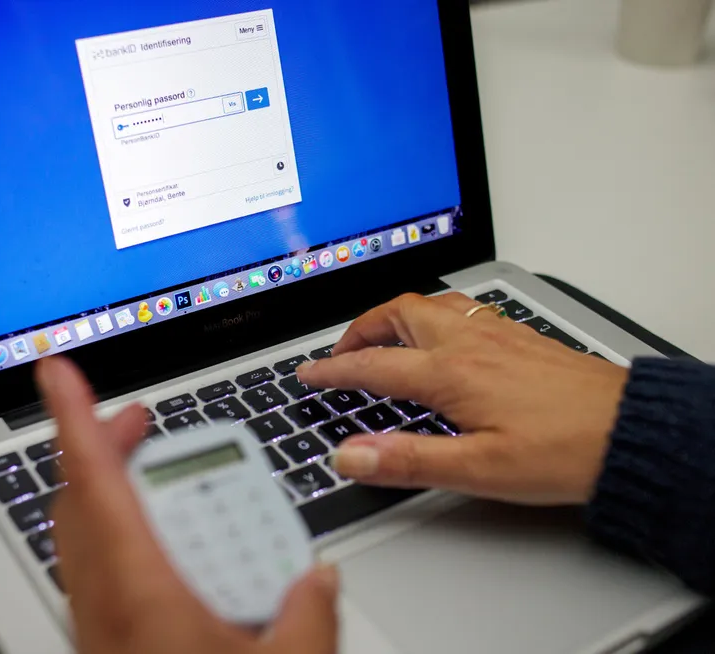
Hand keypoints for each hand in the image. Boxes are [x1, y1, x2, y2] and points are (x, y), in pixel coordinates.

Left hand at [36, 357, 338, 653]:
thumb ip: (308, 616)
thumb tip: (318, 577)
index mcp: (138, 589)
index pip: (95, 480)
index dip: (74, 415)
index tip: (57, 370)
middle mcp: (101, 598)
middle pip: (81, 496)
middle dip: (103, 442)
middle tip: (135, 419)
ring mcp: (91, 619)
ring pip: (79, 529)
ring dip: (104, 485)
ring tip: (149, 471)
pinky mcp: (96, 638)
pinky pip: (87, 563)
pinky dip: (109, 527)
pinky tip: (154, 540)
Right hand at [296, 293, 629, 504]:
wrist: (632, 431)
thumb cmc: (565, 451)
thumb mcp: (478, 470)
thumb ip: (407, 459)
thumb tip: (349, 455)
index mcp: (450, 373)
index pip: (373, 366)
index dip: (332, 369)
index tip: (308, 373)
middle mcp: (468, 343)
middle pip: (397, 314)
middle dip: (359, 328)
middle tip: (342, 351)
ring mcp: (496, 333)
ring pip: (429, 305)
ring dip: (394, 317)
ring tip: (383, 338)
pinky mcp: (518, 336)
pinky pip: (460, 310)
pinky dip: (431, 317)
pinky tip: (443, 338)